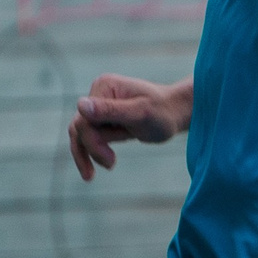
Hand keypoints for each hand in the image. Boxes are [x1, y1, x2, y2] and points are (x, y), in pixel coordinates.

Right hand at [68, 74, 190, 180]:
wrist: (176, 114)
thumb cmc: (163, 113)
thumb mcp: (140, 113)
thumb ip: (111, 110)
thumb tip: (80, 105)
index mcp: (104, 86)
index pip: (84, 119)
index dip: (93, 142)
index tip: (111, 160)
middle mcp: (98, 93)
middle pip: (80, 127)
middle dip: (93, 149)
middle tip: (112, 165)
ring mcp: (99, 106)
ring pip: (80, 134)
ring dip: (89, 154)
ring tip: (101, 171)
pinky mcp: (103, 119)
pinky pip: (88, 137)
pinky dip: (90, 153)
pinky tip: (92, 171)